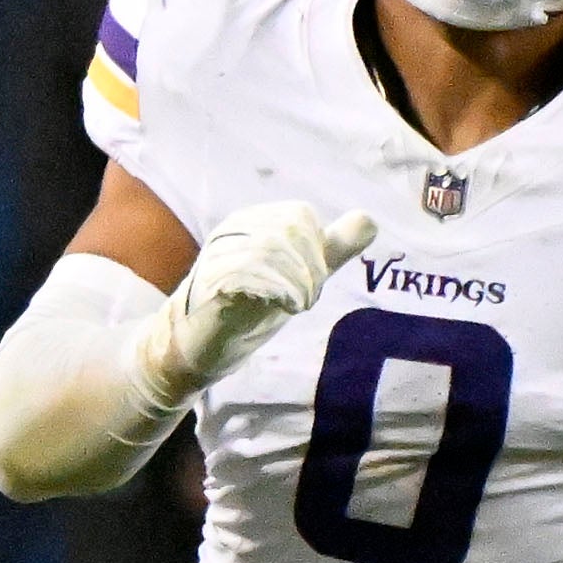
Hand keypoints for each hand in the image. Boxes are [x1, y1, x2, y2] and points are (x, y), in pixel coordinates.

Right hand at [131, 202, 376, 409]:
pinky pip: (249, 271)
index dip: (317, 250)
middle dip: (310, 268)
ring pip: (272, 248)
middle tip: (302, 299)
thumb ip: (330, 250)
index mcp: (253, 221)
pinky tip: (278, 308)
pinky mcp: (210, 281)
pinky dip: (276, 292)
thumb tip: (369, 220)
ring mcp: (219, 253)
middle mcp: (233, 230)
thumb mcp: (297, 276)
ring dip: (295, 284)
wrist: (194, 346)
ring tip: (291, 305)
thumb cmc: (247, 310)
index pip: (301, 216)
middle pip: (290, 228)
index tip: (311, 284)